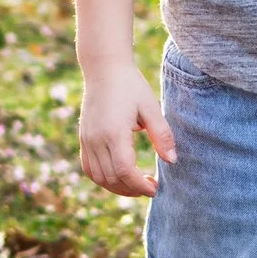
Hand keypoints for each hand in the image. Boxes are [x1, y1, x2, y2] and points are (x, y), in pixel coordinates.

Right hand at [78, 61, 175, 197]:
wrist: (104, 68)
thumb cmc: (131, 86)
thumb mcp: (151, 107)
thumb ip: (162, 135)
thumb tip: (172, 161)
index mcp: (114, 132)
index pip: (125, 171)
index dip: (140, 185)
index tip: (154, 189)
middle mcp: (96, 139)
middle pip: (112, 178)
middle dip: (132, 189)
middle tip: (150, 186)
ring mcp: (86, 140)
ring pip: (98, 177)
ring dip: (117, 187)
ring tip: (137, 184)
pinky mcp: (83, 138)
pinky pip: (89, 168)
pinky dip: (103, 178)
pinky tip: (119, 176)